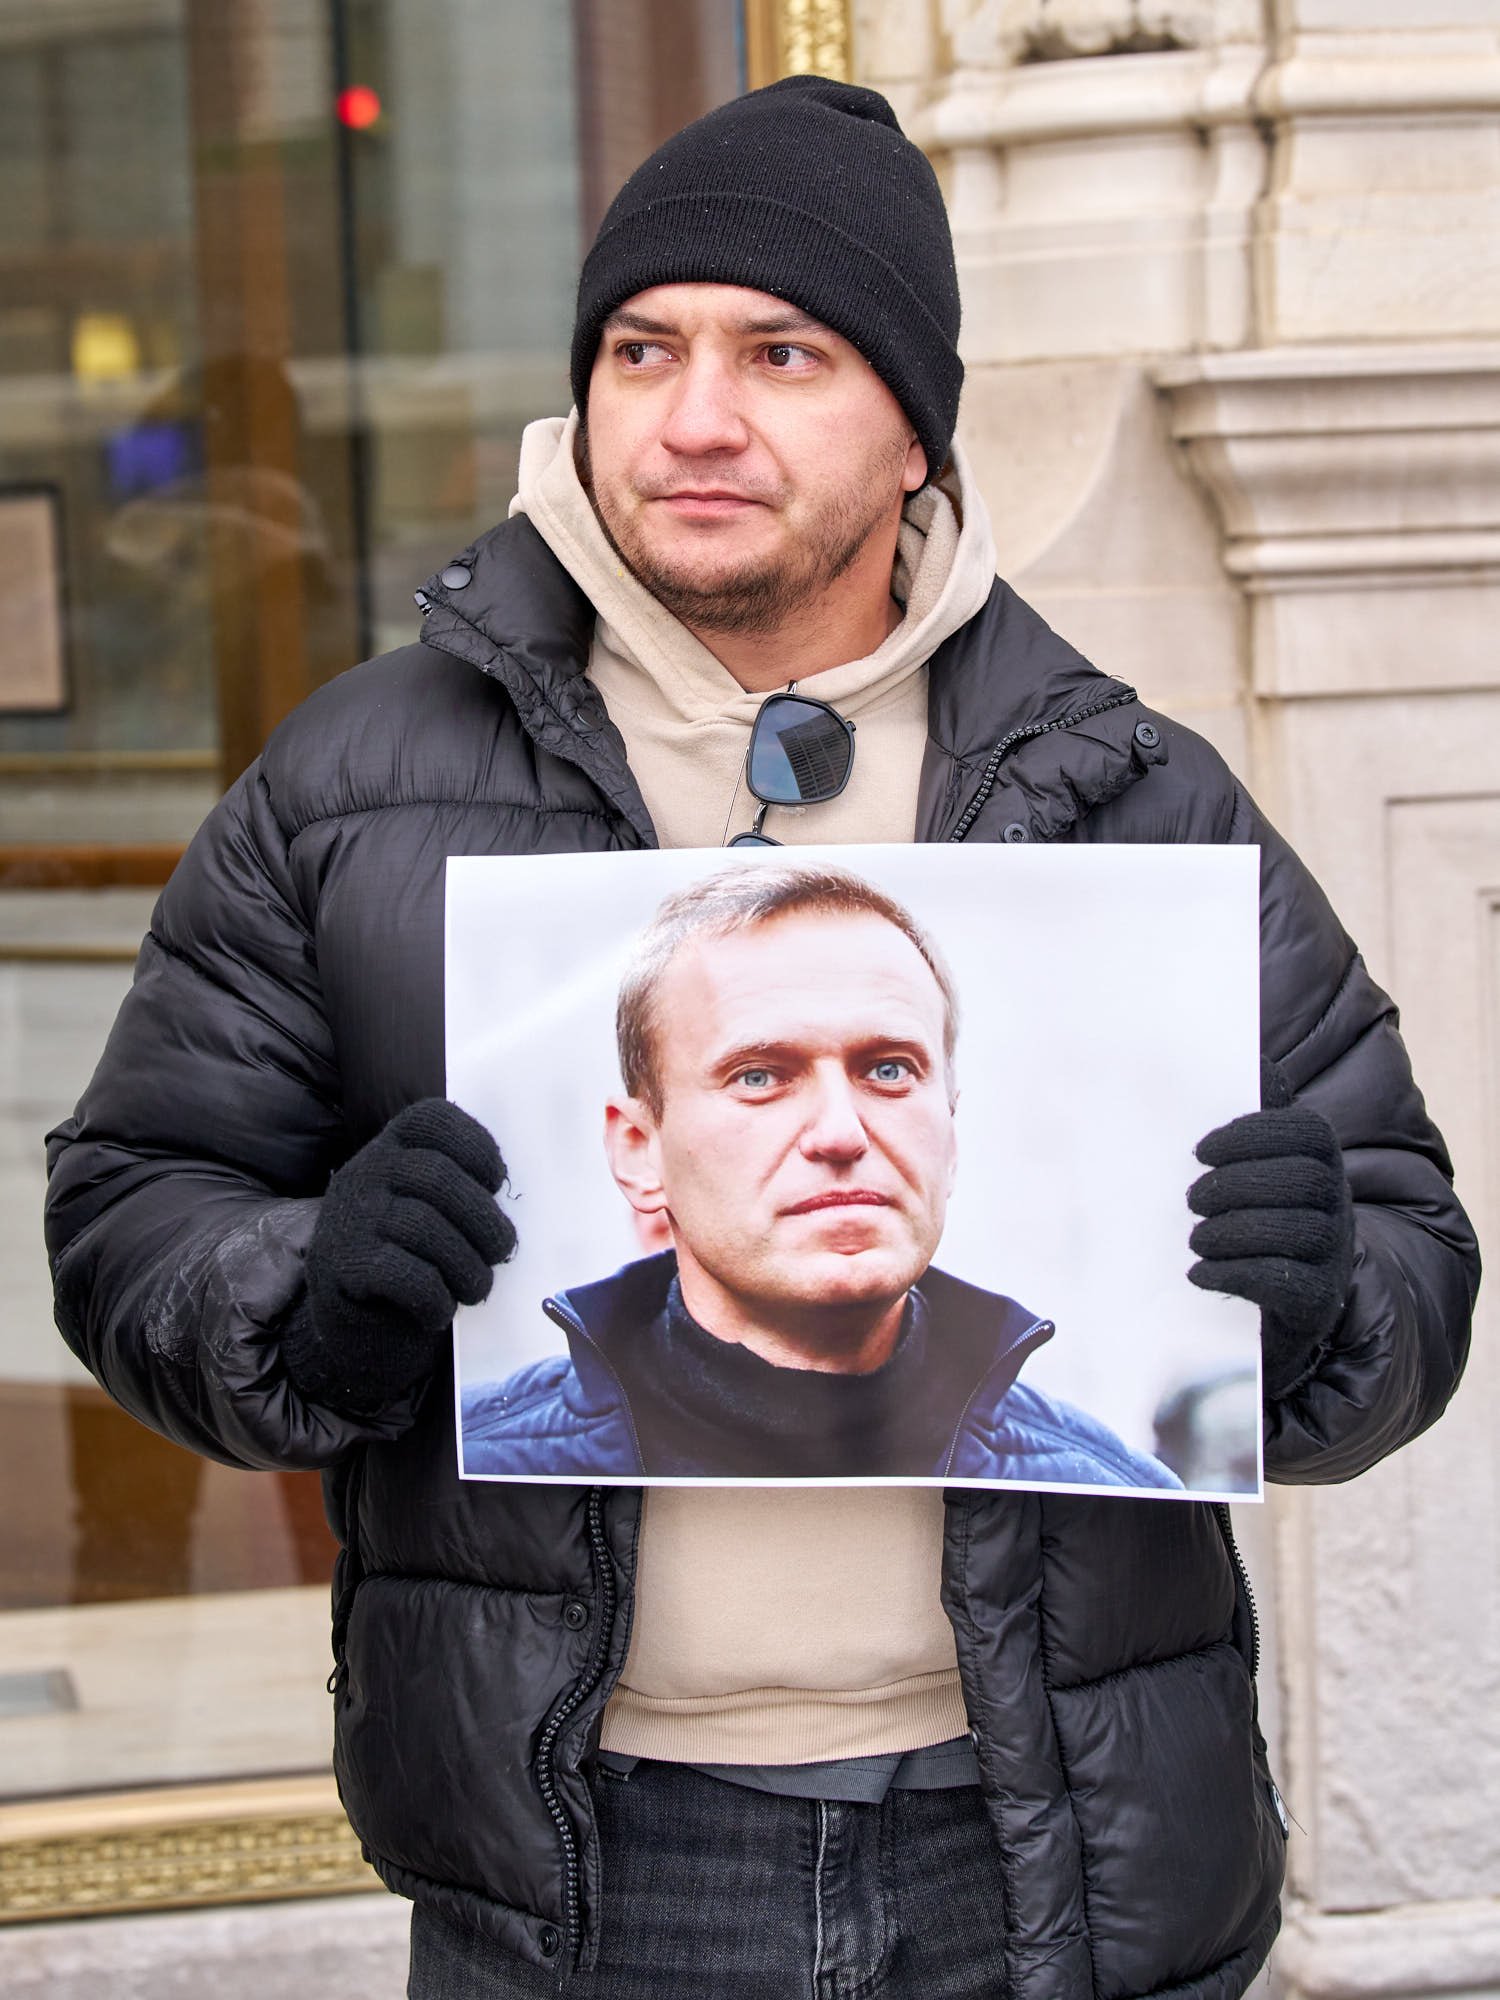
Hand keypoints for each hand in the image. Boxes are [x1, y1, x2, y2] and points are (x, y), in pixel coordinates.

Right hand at [285, 1099, 515, 1415]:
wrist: (353, 1321)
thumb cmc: (410, 1257)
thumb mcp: (429, 1209)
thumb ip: (461, 1192)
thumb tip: (509, 1212)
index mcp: (391, 1148)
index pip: (433, 1120)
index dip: (476, 1146)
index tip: (496, 1183)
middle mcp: (365, 1173)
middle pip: (437, 1177)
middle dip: (483, 1220)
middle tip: (500, 1252)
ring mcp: (350, 1217)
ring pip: (424, 1227)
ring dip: (466, 1266)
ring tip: (475, 1288)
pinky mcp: (345, 1264)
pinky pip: (406, 1274)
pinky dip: (435, 1297)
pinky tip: (438, 1310)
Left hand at [1187, 1060, 1352, 1399]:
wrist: (1286, 1298)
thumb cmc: (1260, 1213)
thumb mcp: (1258, 1162)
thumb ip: (1255, 1116)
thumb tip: (1251, 1057)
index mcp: (1321, 1159)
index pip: (1305, 1131)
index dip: (1252, 1135)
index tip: (1201, 1150)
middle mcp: (1337, 1201)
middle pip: (1301, 1181)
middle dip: (1236, 1186)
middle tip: (1191, 1199)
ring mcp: (1333, 1251)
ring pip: (1293, 1231)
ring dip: (1231, 1232)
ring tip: (1196, 1237)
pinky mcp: (1317, 1297)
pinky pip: (1283, 1281)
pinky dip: (1234, 1274)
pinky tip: (1200, 1272)